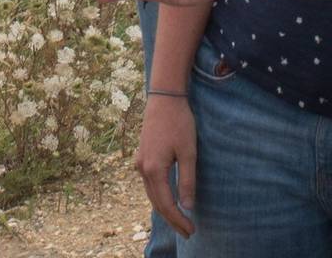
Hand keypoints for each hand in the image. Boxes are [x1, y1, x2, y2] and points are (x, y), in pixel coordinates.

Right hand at [137, 91, 198, 237]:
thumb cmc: (179, 123)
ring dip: (165, 209)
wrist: (164, 98)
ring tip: (180, 221)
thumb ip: (187, 180)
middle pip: (156, 203)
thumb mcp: (188, 152)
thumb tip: (187, 205)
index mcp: (154, 170)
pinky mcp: (142, 157)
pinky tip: (169, 199)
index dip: (179, 220)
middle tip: (188, 232)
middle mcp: (142, 169)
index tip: (191, 230)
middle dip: (172, 219)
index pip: (166, 204)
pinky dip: (159, 196)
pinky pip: (149, 184)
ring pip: (151, 194)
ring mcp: (140, 162)